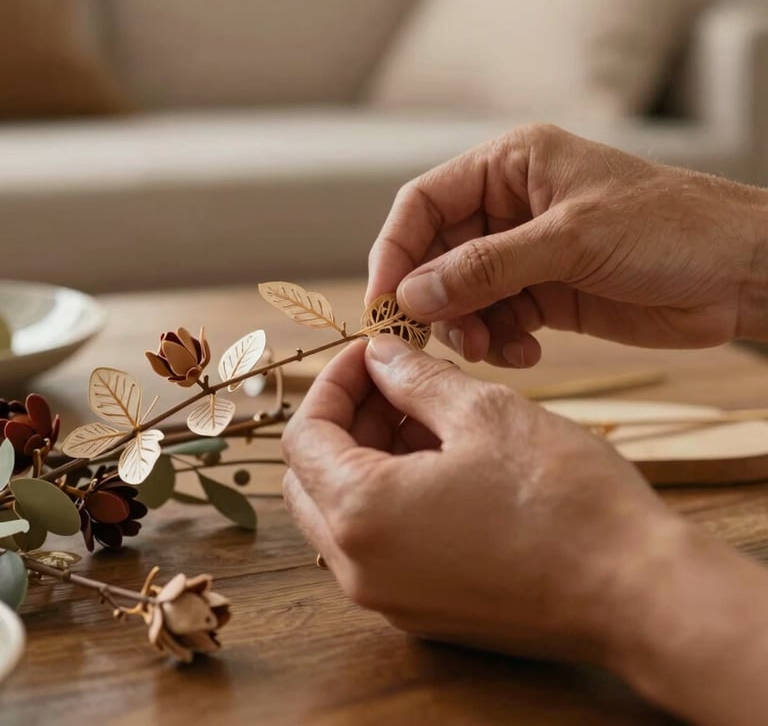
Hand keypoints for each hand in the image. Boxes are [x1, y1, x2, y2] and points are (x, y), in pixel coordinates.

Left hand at [283, 336, 767, 725]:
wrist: (635, 591)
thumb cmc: (563, 496)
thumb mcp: (484, 411)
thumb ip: (415, 378)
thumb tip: (380, 355)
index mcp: (361, 514)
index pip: (304, 435)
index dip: (334, 382)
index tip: (370, 353)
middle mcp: (360, 568)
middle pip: (313, 477)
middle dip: (347, 418)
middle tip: (396, 379)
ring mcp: (391, 598)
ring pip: (345, 511)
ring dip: (370, 454)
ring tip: (429, 413)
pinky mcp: (425, 611)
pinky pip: (381, 544)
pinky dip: (393, 495)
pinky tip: (444, 460)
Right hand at [366, 125, 767, 364]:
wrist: (741, 271)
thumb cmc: (669, 228)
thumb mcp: (571, 241)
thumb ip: (487, 267)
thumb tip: (413, 294)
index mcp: (511, 165)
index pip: (425, 202)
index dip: (396, 251)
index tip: (385, 304)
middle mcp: (511, 206)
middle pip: (438, 253)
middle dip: (434, 300)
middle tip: (436, 343)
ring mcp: (529, 253)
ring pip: (464, 293)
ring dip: (467, 327)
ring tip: (492, 349)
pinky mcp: (549, 294)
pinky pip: (499, 319)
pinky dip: (500, 341)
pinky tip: (527, 353)